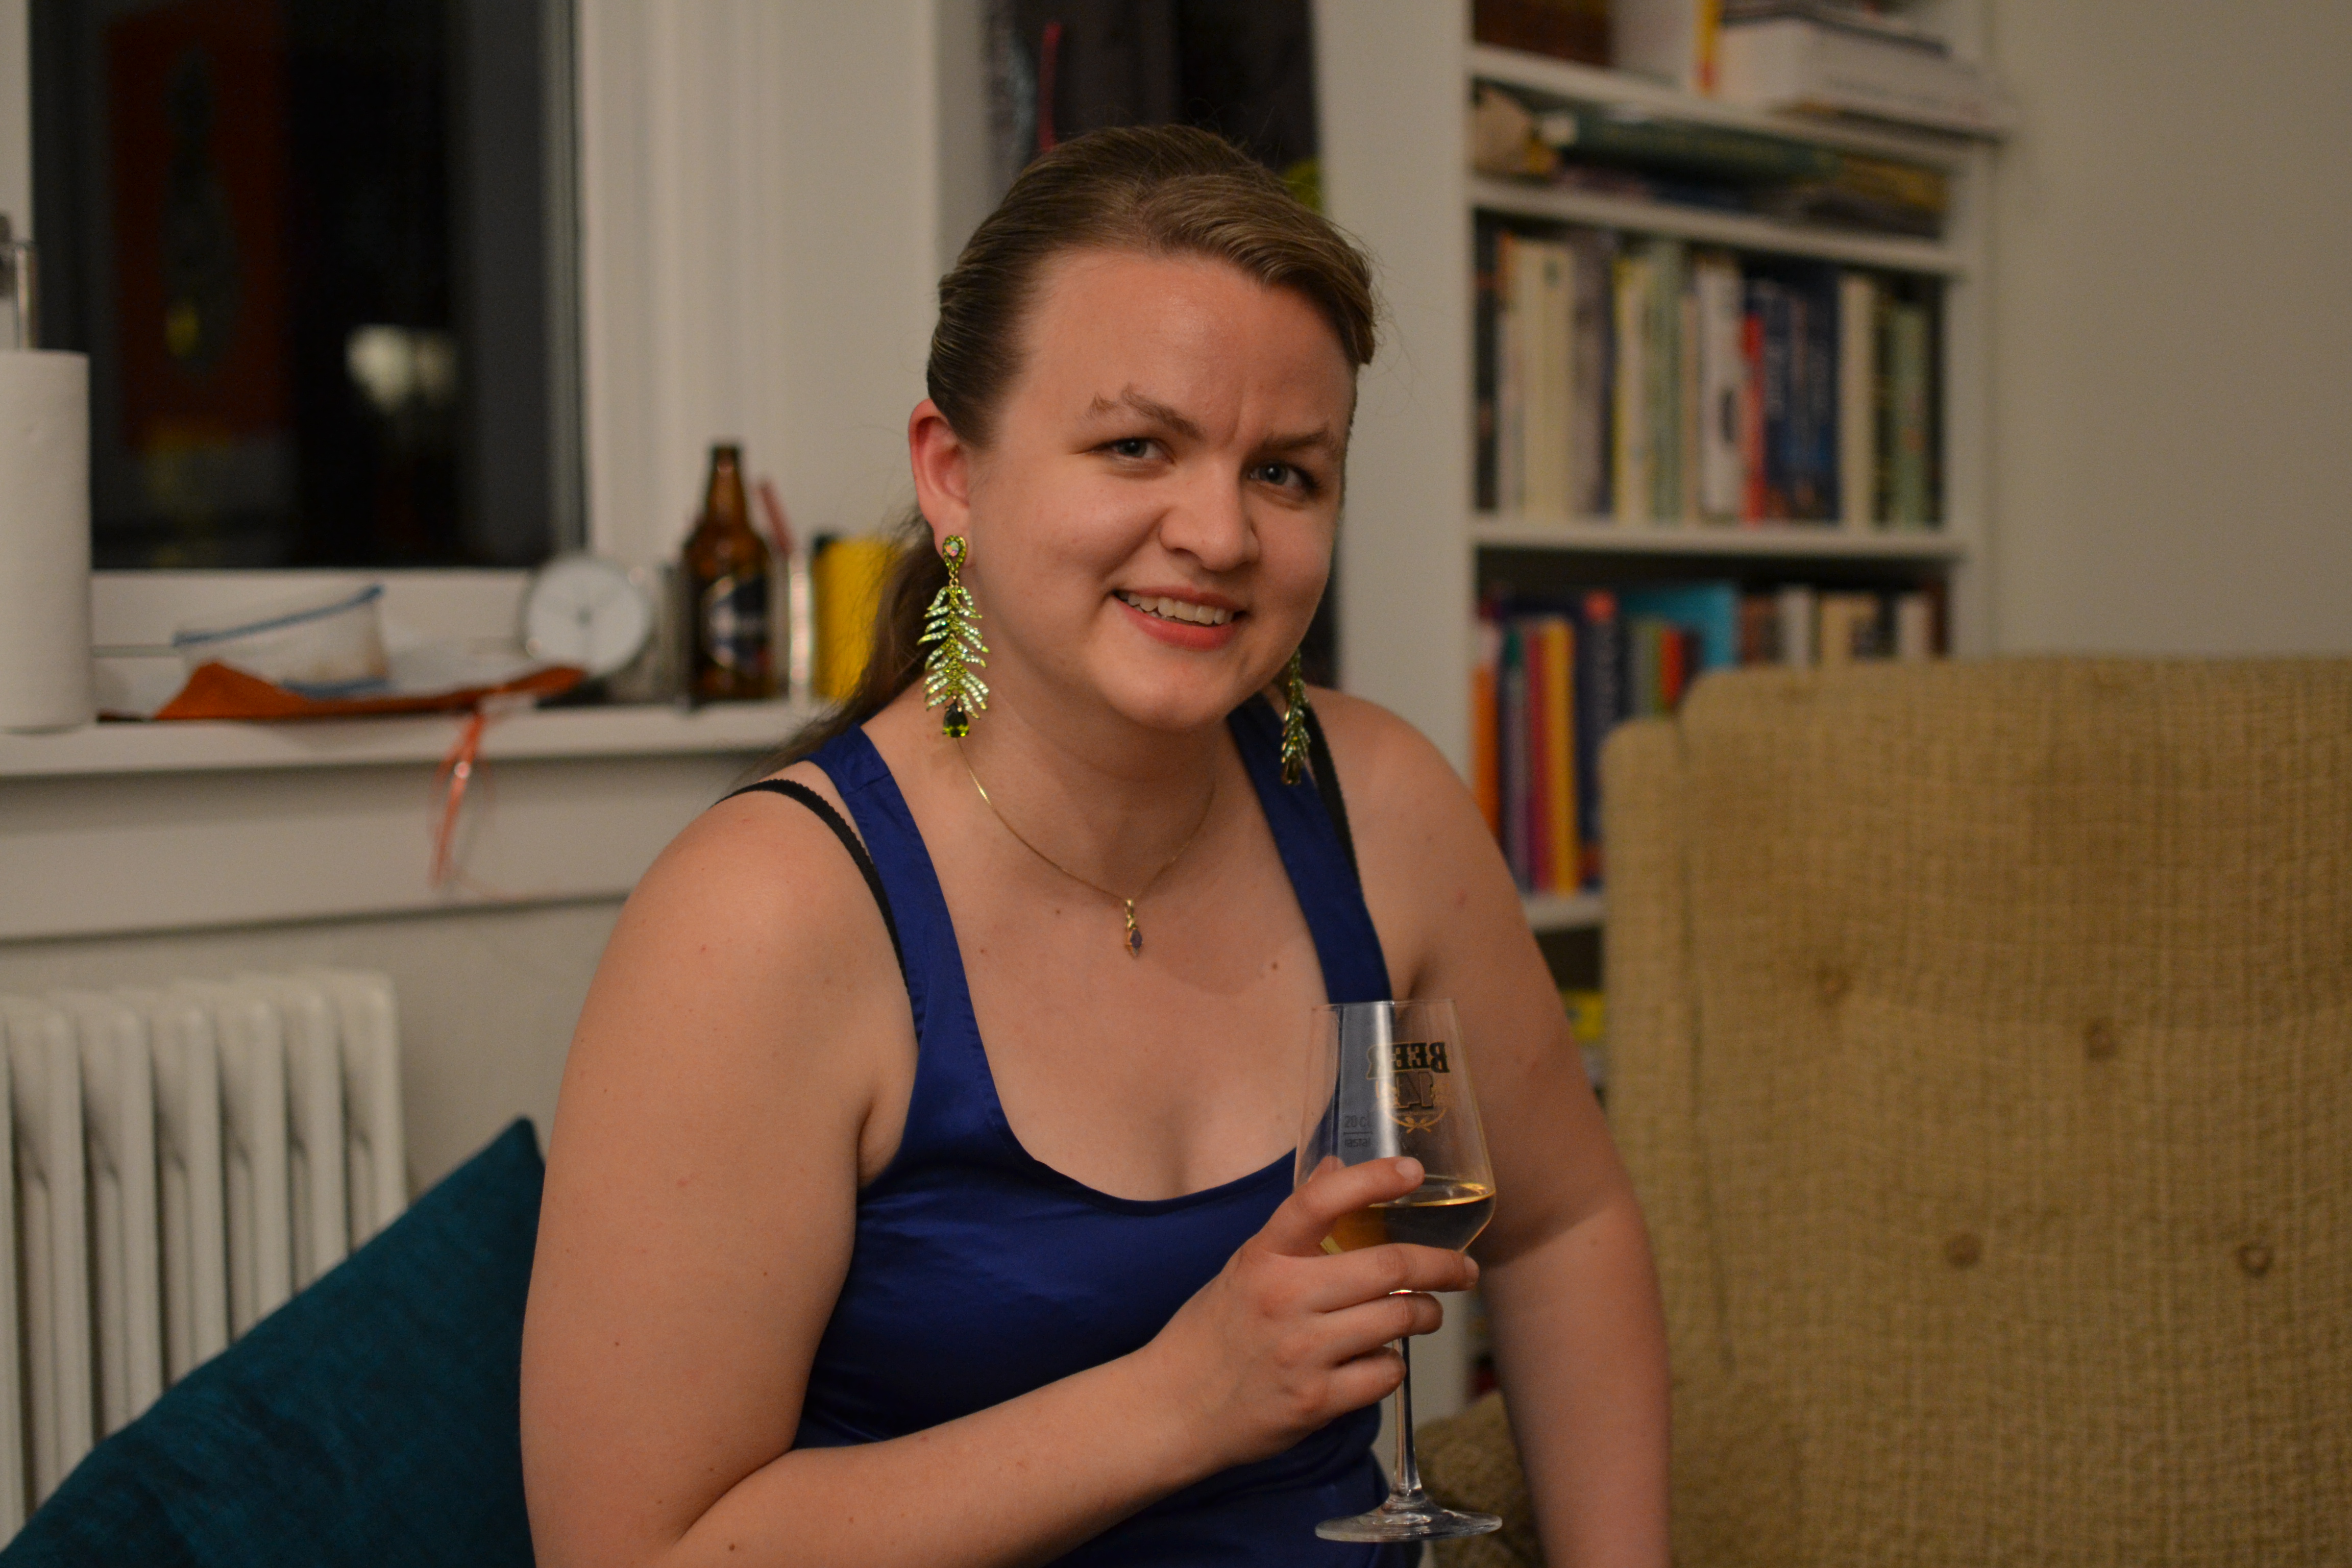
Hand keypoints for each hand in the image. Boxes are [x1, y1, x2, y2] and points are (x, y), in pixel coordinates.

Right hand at [1137, 1156, 1480, 1472]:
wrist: (1172, 1409)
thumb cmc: (1213, 1332)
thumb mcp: (1244, 1267)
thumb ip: (1294, 1224)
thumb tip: (1335, 1166)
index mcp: (1263, 1256)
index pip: (1320, 1200)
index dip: (1373, 1179)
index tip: (1413, 1171)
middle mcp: (1283, 1298)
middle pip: (1388, 1268)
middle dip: (1441, 1265)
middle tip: (1463, 1268)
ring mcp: (1300, 1352)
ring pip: (1397, 1321)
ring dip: (1427, 1315)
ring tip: (1428, 1314)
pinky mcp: (1314, 1401)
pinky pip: (1384, 1374)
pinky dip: (1393, 1365)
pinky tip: (1380, 1360)